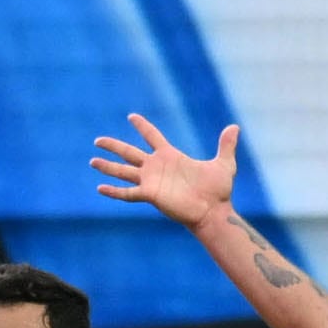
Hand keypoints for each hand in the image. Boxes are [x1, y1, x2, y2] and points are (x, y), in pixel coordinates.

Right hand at [92, 113, 239, 226]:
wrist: (213, 211)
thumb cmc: (218, 190)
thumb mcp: (224, 164)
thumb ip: (226, 145)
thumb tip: (234, 127)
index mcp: (170, 156)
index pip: (152, 136)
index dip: (143, 126)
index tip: (131, 116)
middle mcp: (157, 167)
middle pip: (129, 152)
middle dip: (113, 146)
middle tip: (97, 140)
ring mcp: (151, 181)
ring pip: (124, 171)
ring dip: (108, 167)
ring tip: (92, 161)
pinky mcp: (150, 195)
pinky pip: (128, 192)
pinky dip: (114, 191)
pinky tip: (100, 188)